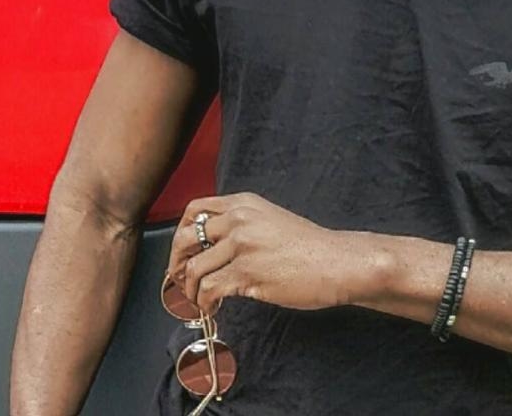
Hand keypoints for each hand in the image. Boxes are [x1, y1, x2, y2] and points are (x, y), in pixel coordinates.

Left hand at [167, 193, 370, 314]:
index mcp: (244, 203)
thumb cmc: (309, 246)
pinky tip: (214, 307)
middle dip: (176, 263)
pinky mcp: (247, 273)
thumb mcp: (271, 219)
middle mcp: (239, 219)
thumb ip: (242, 225)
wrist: (336, 260)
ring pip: (194, 268)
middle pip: (185, 237)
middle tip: (179, 280)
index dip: (181, 233)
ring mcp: (242, 245)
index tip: (182, 252)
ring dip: (191, 290)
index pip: (195, 209)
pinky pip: (209, 289)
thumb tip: (214, 247)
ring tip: (201, 300)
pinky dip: (205, 303)